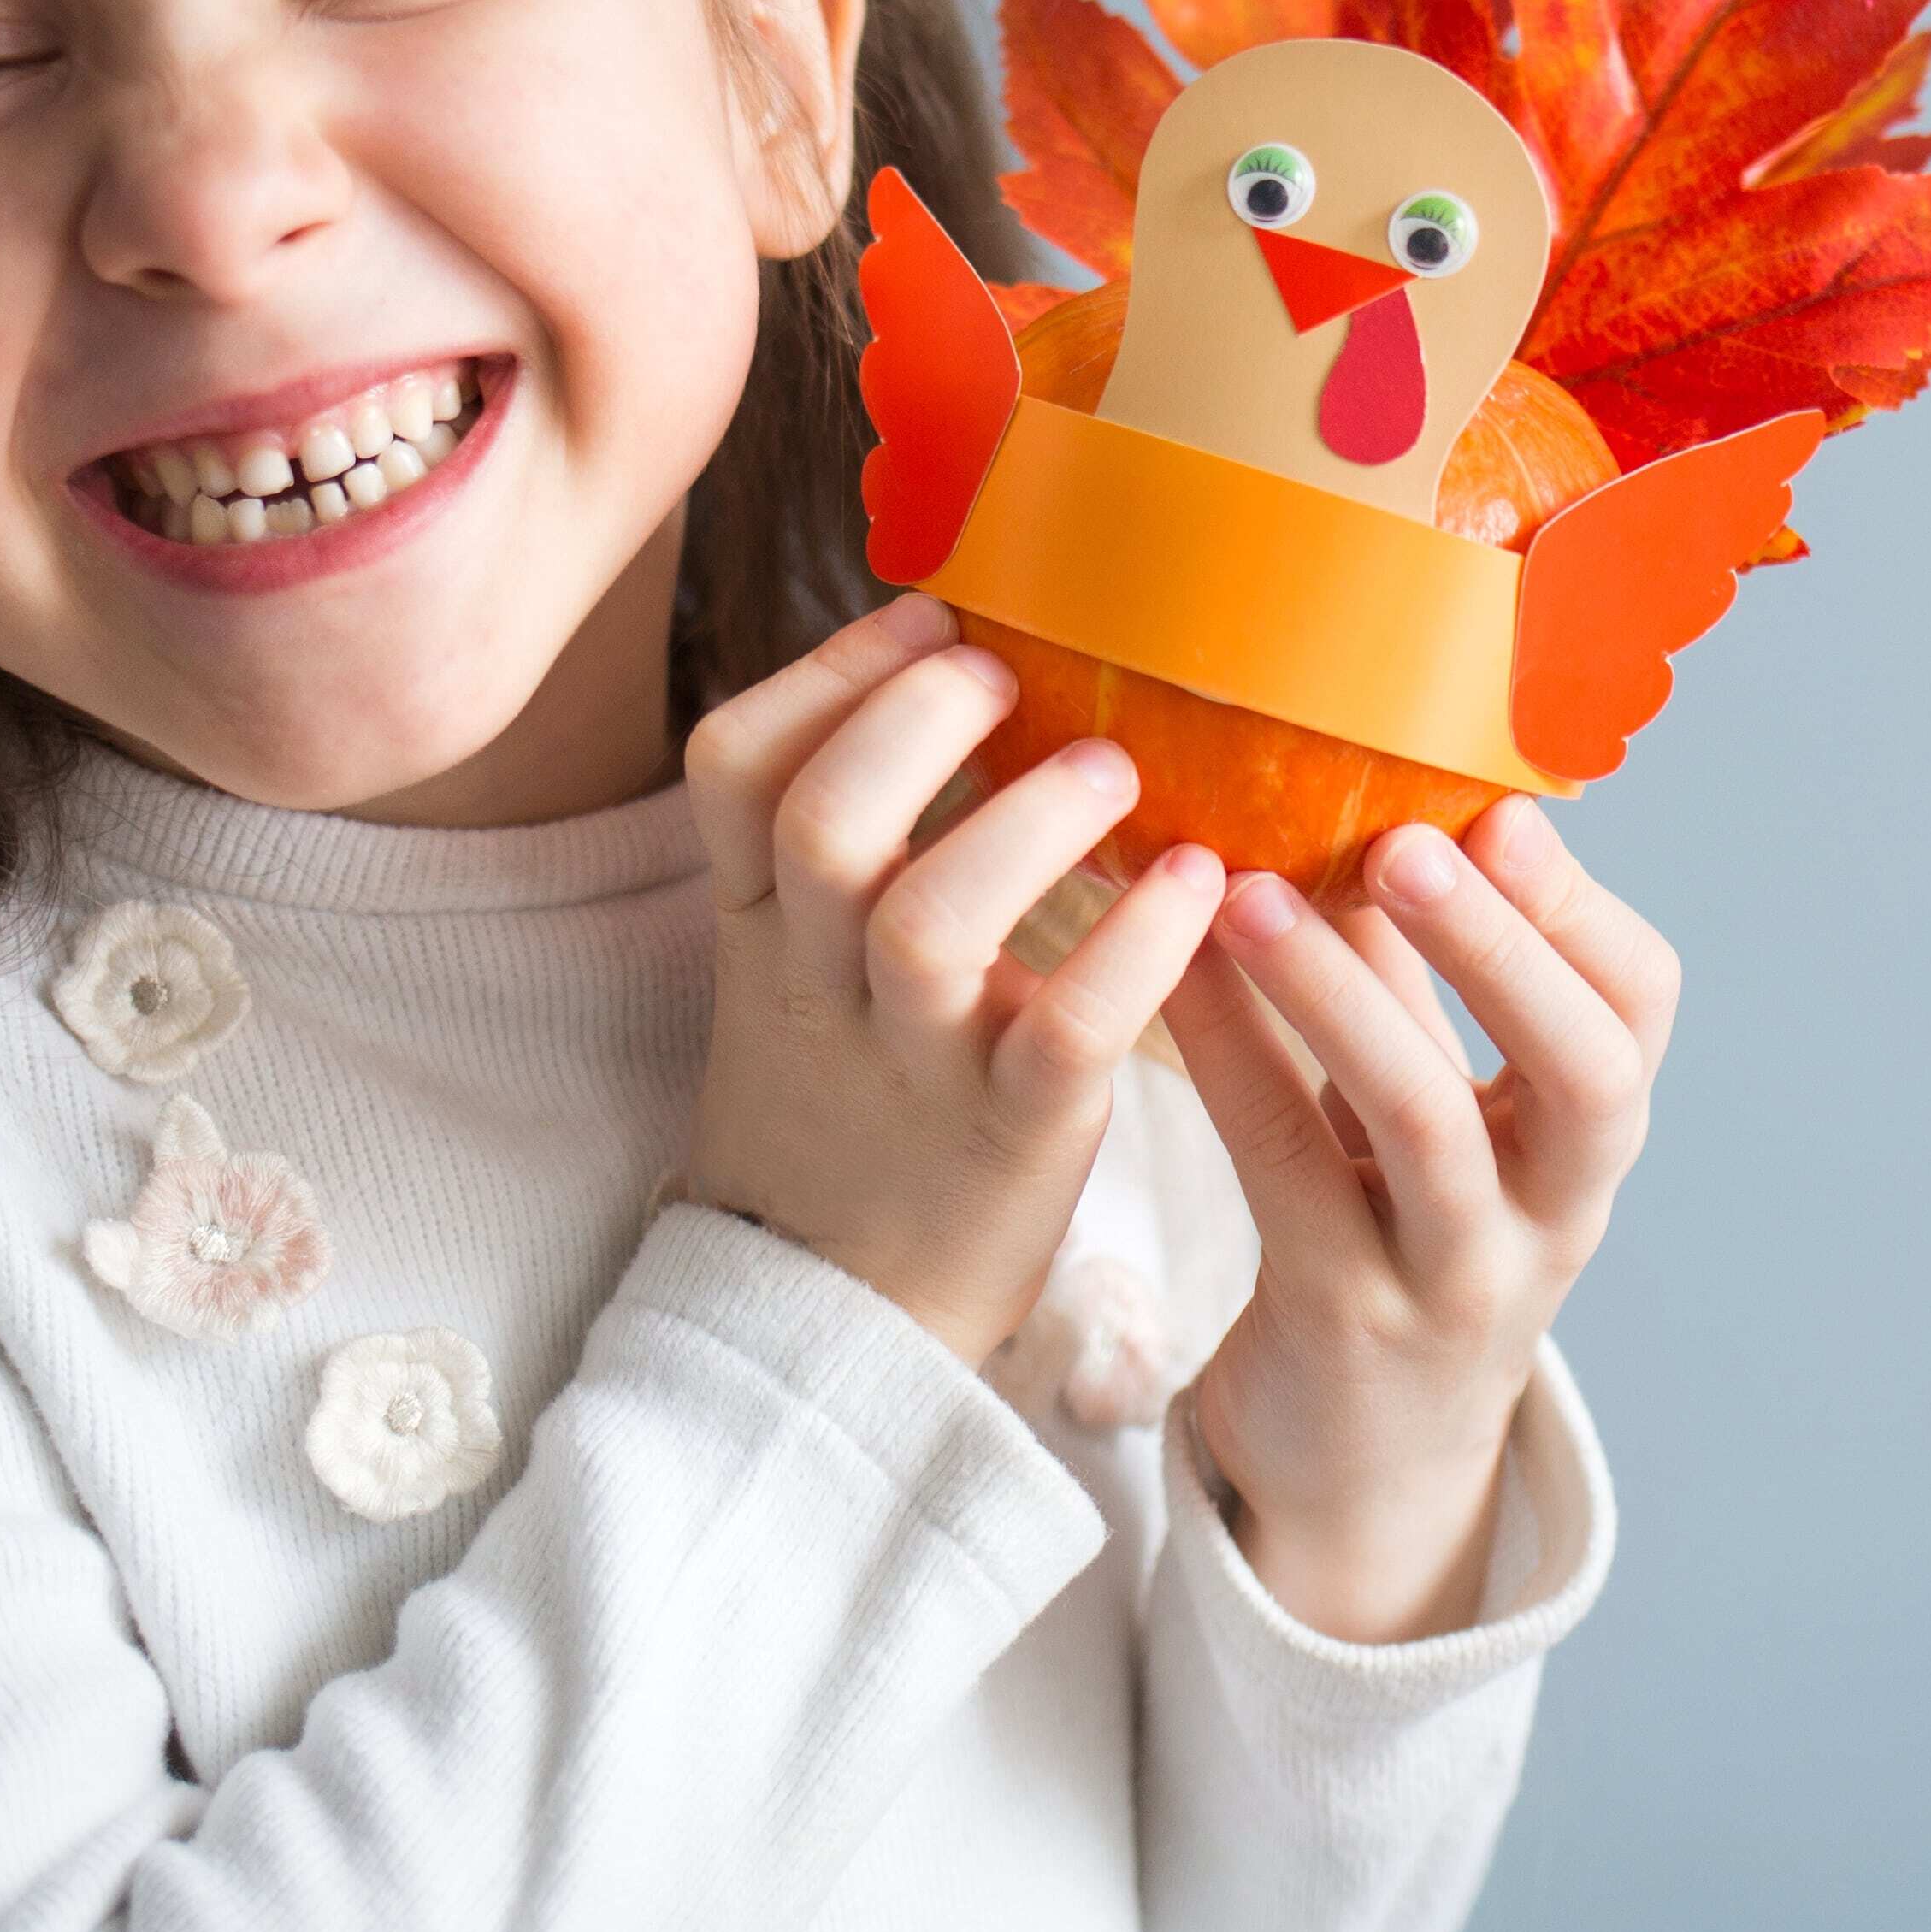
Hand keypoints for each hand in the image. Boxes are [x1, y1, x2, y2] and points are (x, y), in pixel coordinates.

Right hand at [680, 595, 1230, 1363]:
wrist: (838, 1313)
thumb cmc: (856, 1100)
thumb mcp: (805, 966)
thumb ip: (853, 845)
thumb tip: (957, 670)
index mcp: (764, 924)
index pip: (732, 767)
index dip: (825, 676)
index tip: (928, 618)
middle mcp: (821, 981)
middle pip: (819, 822)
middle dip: (911, 720)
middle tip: (1005, 672)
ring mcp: (912, 1062)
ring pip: (926, 920)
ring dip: (1025, 822)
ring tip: (1110, 768)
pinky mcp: (1010, 1137)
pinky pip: (1065, 1033)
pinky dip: (1135, 949)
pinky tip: (1198, 883)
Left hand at [1160, 796, 1676, 1642]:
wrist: (1366, 1458)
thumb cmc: (1399, 1229)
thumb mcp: (1441, 1109)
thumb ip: (1420, 977)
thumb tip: (1371, 790)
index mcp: (1586, 1139)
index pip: (1639, 1012)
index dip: (1580, 912)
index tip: (1503, 812)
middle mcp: (1552, 1213)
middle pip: (1584, 1075)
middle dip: (1501, 948)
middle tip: (1408, 843)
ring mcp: (1455, 1278)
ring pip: (1424, 1126)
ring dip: (1339, 994)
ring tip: (1248, 894)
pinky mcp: (1343, 1320)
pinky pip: (1288, 1173)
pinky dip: (1233, 1059)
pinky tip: (1176, 978)